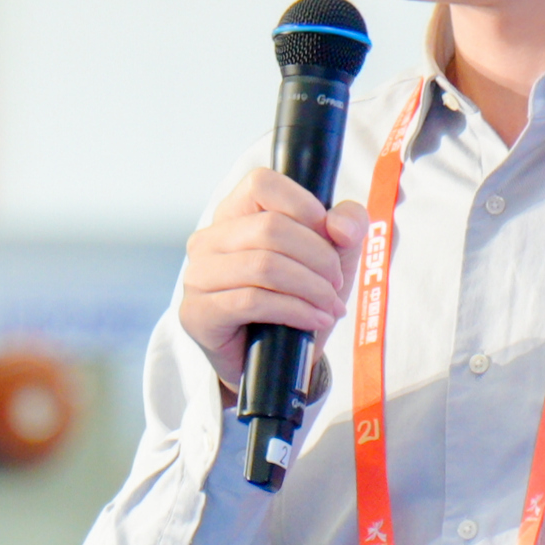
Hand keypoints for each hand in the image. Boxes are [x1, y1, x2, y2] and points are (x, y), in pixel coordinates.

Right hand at [178, 167, 367, 390]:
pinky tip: (315, 321)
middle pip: (270, 228)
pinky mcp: (197, 313)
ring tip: (330, 306)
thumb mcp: (335, 255)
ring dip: (310, 288)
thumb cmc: (299, 297)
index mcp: (234, 213)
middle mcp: (208, 240)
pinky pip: (252, 301)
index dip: (304, 206)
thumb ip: (348, 225)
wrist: (274, 361)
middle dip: (318, 257)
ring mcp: (197, 276)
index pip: (262, 183)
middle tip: (337, 284)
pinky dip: (295, 311)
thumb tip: (340, 227)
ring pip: (263, 266)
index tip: (332, 238)